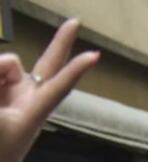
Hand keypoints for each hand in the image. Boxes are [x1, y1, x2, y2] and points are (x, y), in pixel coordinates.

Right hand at [0, 19, 99, 161]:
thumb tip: (9, 61)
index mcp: (35, 110)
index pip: (58, 85)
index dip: (74, 70)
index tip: (95, 56)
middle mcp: (31, 96)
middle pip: (49, 62)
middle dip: (61, 41)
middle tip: (75, 21)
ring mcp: (19, 90)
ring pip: (6, 63)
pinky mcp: (7, 87)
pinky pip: (0, 67)